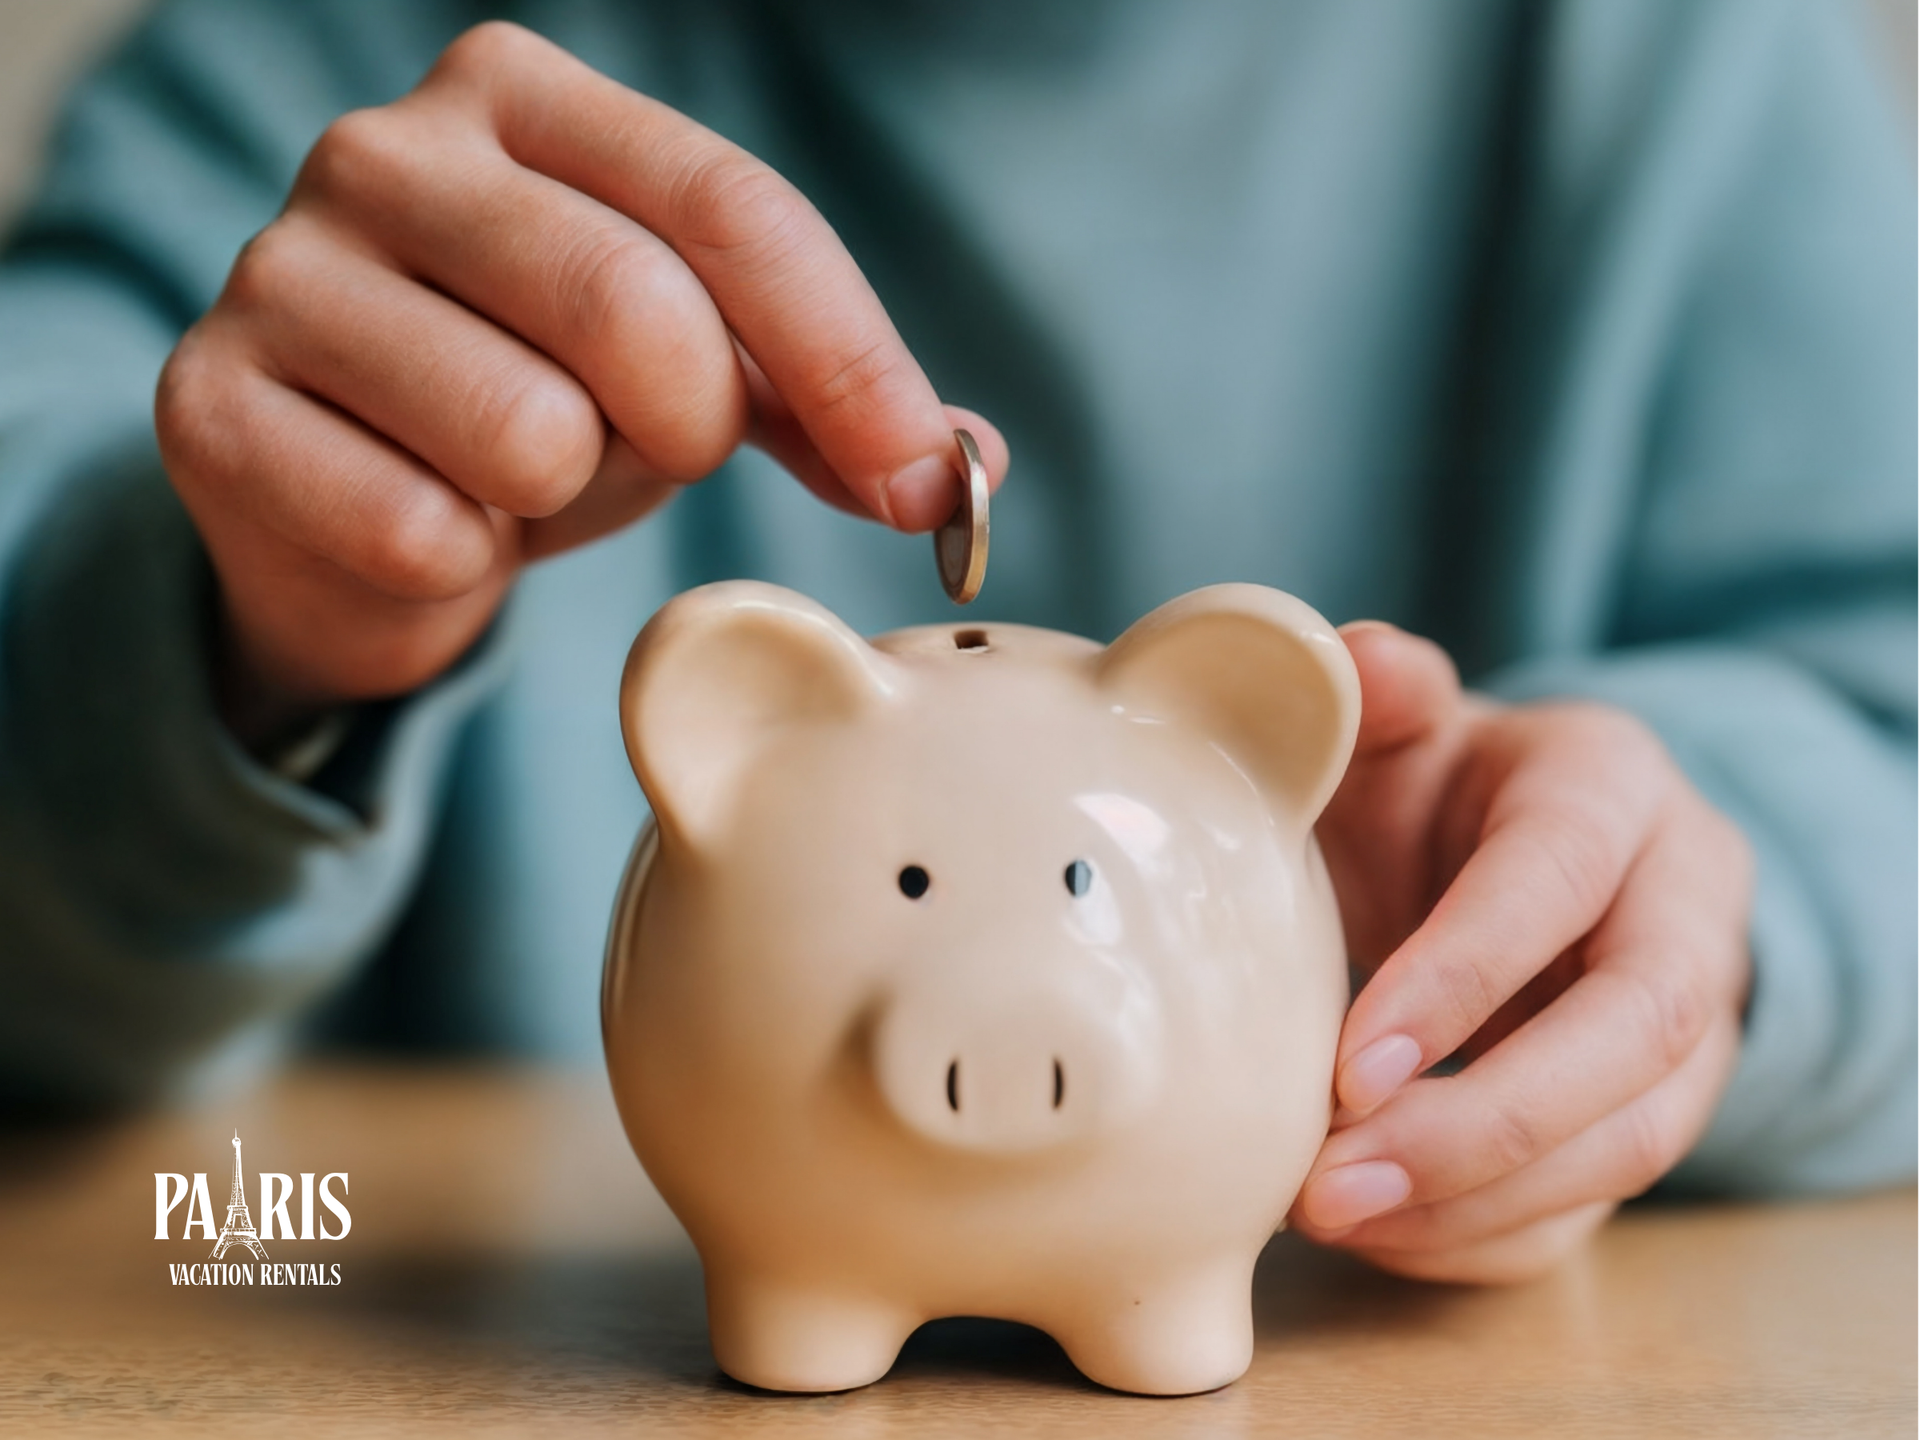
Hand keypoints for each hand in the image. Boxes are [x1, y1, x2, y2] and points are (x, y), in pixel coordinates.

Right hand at [154, 22, 1006, 737]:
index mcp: (525, 97)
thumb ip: (827, 399)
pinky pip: (419, 529)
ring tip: (512, 474)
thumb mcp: (696, 377)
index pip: (733, 209)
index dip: (853, 361)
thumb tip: (966, 471)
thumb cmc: (536, 406)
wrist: (342, 507)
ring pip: (526, 430)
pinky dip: (459, 563)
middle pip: (639, 309)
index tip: (921, 487)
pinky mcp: (209, 405)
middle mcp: (388, 149)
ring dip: (560, 496)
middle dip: (689, 428)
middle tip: (646, 449)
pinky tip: (420, 519)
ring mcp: (278, 268)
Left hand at [1290, 623, 1752, 1282]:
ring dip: (1482, 1197)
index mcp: (1611, 788)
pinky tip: (1381, 1235)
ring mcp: (1690, 1027)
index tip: (1349, 1065)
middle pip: (1636, 1033)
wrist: (1498, 852)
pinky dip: (1488, 1236)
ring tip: (1334, 1211)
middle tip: (1337, 1176)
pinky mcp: (1653, 1113)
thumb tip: (1359, 661)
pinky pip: (1599, 1205)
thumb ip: (1377, 691)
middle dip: (1490, 1122)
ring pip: (1634, 1140)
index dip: (1466, 976)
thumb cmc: (1430, 787)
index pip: (1560, 881)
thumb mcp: (1399, 725)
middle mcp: (1682, 908)